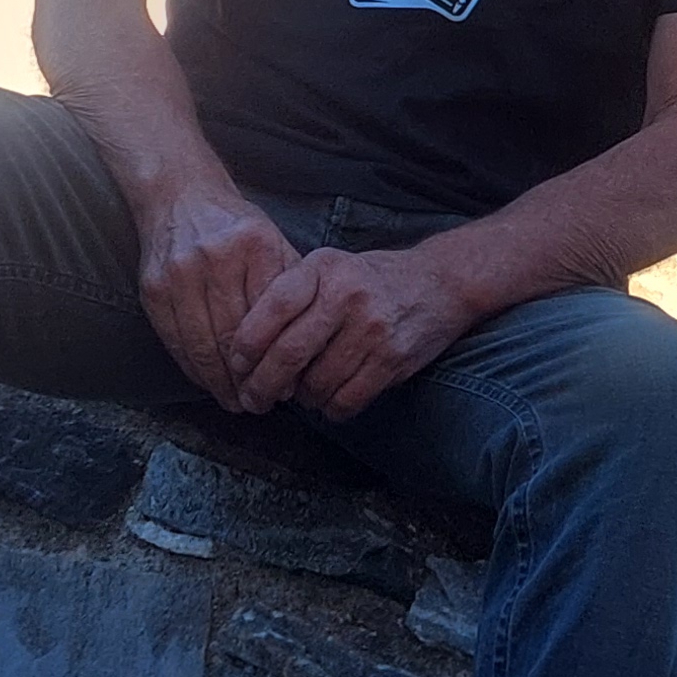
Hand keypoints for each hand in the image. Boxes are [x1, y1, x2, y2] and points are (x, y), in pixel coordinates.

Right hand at [137, 179, 294, 410]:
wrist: (179, 195)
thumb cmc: (236, 226)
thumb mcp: (275, 243)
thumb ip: (291, 288)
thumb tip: (303, 348)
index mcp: (254, 245)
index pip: (269, 319)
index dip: (276, 359)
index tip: (284, 388)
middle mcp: (215, 258)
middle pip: (234, 337)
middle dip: (248, 379)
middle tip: (259, 404)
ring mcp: (180, 274)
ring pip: (202, 345)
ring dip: (219, 382)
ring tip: (235, 401)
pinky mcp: (154, 288)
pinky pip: (175, 341)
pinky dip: (192, 367)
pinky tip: (208, 381)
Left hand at [227, 241, 470, 419]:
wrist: (440, 283)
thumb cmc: (370, 280)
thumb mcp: (329, 268)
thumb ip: (289, 295)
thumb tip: (244, 348)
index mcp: (323, 268)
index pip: (271, 307)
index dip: (246, 343)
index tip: (236, 365)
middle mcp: (347, 294)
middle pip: (289, 353)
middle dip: (263, 385)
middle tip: (253, 400)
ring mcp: (372, 328)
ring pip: (316, 383)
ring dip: (302, 398)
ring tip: (301, 393)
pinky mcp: (393, 359)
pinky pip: (346, 400)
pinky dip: (330, 408)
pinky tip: (329, 400)